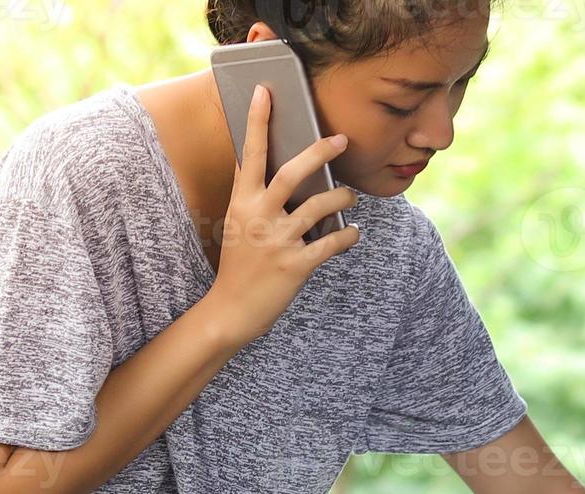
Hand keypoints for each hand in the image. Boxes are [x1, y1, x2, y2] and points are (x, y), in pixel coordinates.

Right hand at [209, 83, 361, 343]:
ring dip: (341, 196)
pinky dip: (348, 235)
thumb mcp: (238, 224)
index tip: (265, 91)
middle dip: (320, 152)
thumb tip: (265, 163)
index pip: (250, 154)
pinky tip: (353, 232)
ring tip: (350, 195)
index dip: (258, 121)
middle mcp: (259, 217)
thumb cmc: (239, 264)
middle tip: (341, 140)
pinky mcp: (295, 265)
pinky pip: (331, 243)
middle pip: (292, 173)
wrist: (230, 311)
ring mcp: (277, 241)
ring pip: (319, 205)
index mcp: (242, 202)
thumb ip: (251, 195)